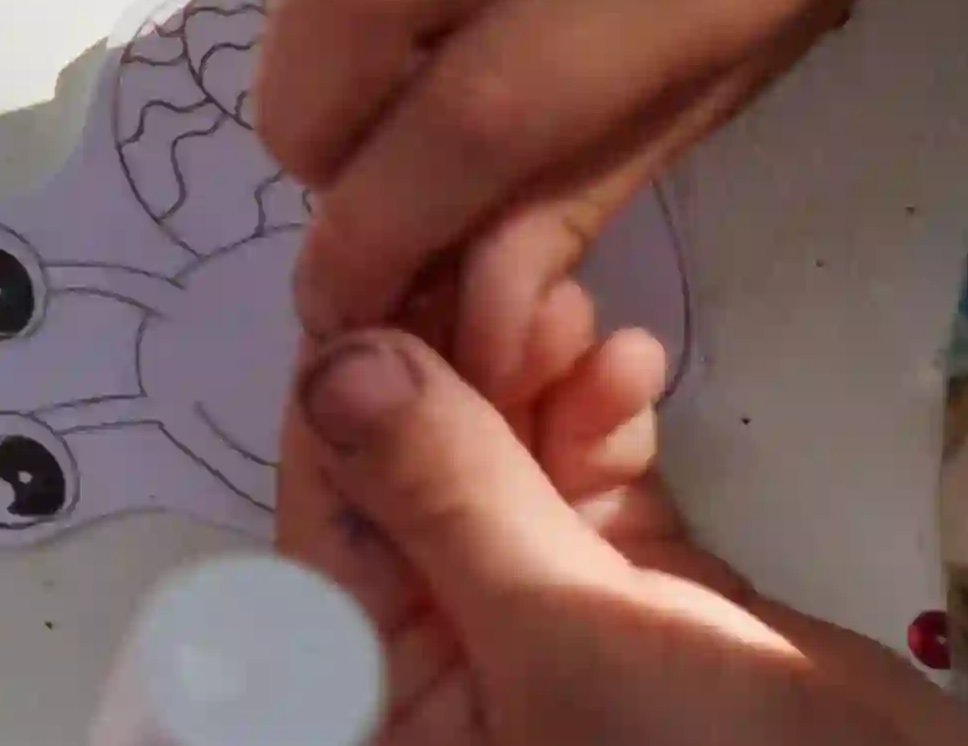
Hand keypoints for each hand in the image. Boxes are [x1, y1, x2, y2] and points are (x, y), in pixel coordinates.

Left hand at [284, 328, 967, 745]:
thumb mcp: (562, 632)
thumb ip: (447, 496)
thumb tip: (336, 361)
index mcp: (390, 696)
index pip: (326, 528)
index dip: (346, 399)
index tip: (374, 272)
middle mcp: (450, 660)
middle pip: (413, 483)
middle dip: (455, 371)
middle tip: (505, 276)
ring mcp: (548, 624)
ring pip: (504, 466)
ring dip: (537, 381)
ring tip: (584, 311)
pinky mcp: (642, 599)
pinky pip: (590, 484)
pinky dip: (604, 420)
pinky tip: (635, 364)